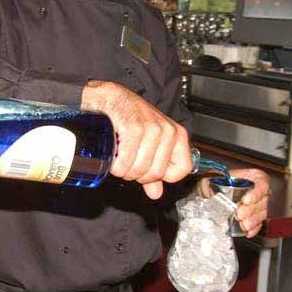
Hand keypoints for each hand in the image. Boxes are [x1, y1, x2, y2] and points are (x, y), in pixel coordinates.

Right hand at [81, 80, 191, 199]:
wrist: (109, 98)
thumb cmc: (128, 118)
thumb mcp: (147, 143)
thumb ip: (153, 170)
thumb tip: (156, 194)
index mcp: (177, 135)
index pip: (182, 170)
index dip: (163, 177)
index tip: (148, 172)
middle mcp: (168, 131)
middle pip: (156, 173)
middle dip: (137, 175)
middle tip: (127, 166)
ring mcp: (152, 129)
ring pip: (140, 170)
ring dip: (124, 171)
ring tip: (118, 161)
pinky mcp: (134, 129)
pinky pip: (126, 162)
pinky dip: (116, 166)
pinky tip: (112, 159)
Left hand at [198, 168, 269, 237]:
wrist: (210, 190)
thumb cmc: (215, 180)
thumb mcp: (214, 176)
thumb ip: (215, 180)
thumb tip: (212, 189)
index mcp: (254, 176)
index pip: (262, 185)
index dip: (256, 194)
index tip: (246, 201)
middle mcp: (259, 190)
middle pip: (262, 201)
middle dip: (250, 210)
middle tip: (239, 215)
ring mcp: (259, 204)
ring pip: (261, 214)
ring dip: (252, 221)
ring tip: (243, 224)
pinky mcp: (256, 216)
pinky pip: (258, 224)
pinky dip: (253, 229)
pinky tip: (247, 231)